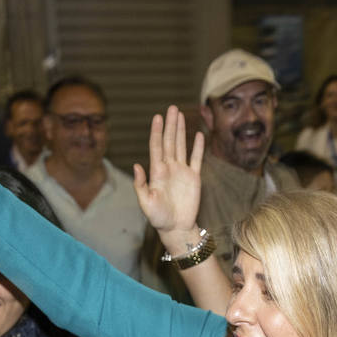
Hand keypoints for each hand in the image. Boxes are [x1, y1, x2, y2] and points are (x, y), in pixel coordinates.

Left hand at [134, 105, 204, 244]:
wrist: (176, 228)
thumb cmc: (159, 218)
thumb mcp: (146, 203)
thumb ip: (141, 185)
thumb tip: (137, 165)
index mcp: (157, 172)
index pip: (157, 146)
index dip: (157, 131)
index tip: (157, 117)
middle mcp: (169, 168)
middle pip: (170, 141)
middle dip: (170, 125)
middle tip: (171, 108)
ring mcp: (182, 172)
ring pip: (182, 146)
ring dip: (181, 130)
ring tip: (180, 115)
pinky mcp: (194, 178)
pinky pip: (196, 159)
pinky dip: (198, 147)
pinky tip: (199, 135)